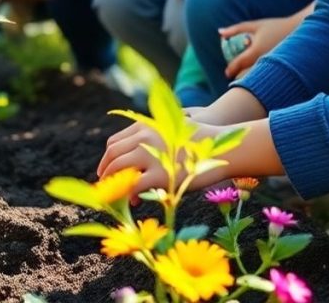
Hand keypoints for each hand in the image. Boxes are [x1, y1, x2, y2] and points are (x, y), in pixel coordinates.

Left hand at [98, 118, 233, 197]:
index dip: (108, 158)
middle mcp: (143, 138)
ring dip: (112, 184)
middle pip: (112, 155)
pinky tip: (132, 201)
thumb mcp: (173, 131)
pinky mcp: (160, 174)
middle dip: (105, 172)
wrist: (224, 147)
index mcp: (144, 127)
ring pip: (118, 169)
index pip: (114, 142)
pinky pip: (134, 185)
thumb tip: (145, 151)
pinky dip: (128, 194)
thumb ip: (155, 138)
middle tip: (104, 185)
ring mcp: (150, 155)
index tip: (107, 170)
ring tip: (114, 195)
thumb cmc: (201, 142)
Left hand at [219, 15, 297, 78]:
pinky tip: (262, 80)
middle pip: (248, 76)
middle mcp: (265, 61)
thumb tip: (220, 33)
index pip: (239, 64)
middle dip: (240, 79)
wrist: (301, 31)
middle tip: (235, 81)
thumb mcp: (255, 25)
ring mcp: (275, 67)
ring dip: (252, 81)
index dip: (231, 70)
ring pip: (259, 79)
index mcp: (256, 51)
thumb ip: (236, 29)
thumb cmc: (276, 26)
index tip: (227, 74)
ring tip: (247, 83)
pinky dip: (263, 79)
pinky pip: (270, 77)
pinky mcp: (283, 70)